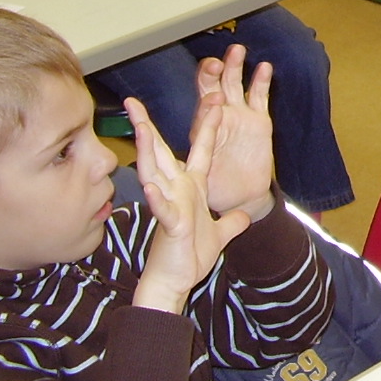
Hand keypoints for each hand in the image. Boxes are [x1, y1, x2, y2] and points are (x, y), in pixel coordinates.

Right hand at [128, 99, 251, 315]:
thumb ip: (231, 222)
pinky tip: (149, 185)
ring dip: (148, 151)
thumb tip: (244, 217)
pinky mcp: (169, 225)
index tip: (214, 98)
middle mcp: (176, 191)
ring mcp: (169, 206)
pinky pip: (161, 209)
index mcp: (190, 188)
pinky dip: (156, 198)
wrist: (174, 282)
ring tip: (142, 129)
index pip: (199, 149)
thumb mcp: (219, 234)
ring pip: (154, 173)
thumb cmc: (190, 256)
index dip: (207, 124)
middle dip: (151, 126)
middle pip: (161, 152)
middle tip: (136, 102)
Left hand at [191, 44, 275, 220]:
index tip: (213, 101)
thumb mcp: (197, 185)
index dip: (204, 106)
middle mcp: (217, 119)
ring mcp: (238, 116)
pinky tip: (264, 68)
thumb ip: (184, 180)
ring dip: (234, 67)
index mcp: (200, 133)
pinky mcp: (259, 121)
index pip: (199, 114)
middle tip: (214, 64)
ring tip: (236, 51)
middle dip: (211, 75)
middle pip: (211, 90)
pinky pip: (259, 96)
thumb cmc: (215, 190)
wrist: (241, 197)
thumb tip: (162, 181)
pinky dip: (262, 82)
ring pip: (233, 85)